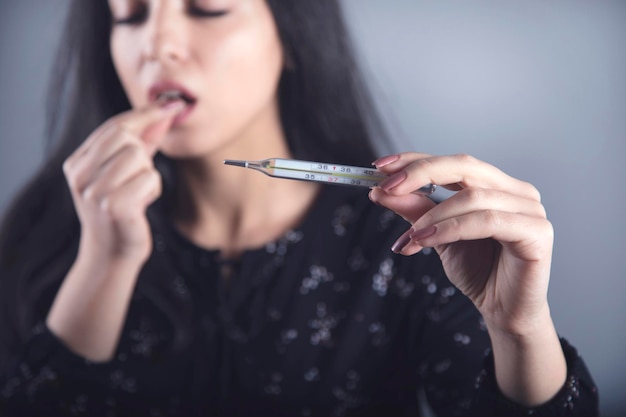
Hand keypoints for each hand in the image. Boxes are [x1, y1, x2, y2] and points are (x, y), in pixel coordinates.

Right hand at [63, 101, 184, 262]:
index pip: (113, 127)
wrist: (111, 254)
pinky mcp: (114, 207)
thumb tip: (164, 111)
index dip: (145, 114)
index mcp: (77, 163)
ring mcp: (94, 192)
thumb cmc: (122, 210)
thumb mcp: (125, 172)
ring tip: (137, 195)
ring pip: (139, 157)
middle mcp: (80, 175)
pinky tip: (141, 205)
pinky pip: (150, 179)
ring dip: (148, 175)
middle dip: (143, 154)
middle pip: (126, 137)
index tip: (171, 104)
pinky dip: (153, 190)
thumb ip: (142, 141)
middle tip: (138, 178)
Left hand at [369, 153, 553, 334]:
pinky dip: (451, 228)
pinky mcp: (538, 232)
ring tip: (409, 237)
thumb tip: (379, 191)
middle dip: (420, 173)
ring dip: (432, 215)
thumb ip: (415, 212)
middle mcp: (516, 190)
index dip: (415, 160)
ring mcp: (530, 209)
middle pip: (464, 165)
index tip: (380, 166)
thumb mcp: (436, 236)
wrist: (503, 312)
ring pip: (472, 196)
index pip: (452, 162)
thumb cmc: (477, 272)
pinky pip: (487, 221)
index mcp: (495, 185)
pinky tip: (427, 240)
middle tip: (386, 188)